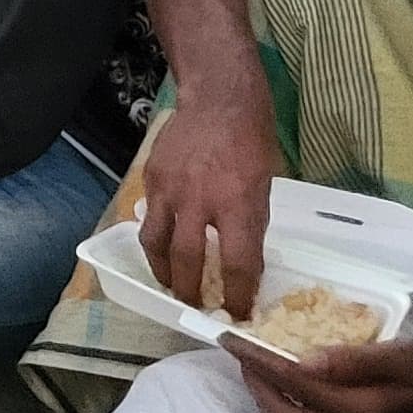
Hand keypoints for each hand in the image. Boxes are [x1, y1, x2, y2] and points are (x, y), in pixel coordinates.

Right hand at [137, 87, 280, 317]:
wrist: (218, 100)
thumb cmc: (252, 142)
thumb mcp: (263, 188)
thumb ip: (248, 223)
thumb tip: (242, 259)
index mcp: (237, 203)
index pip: (237, 263)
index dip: (237, 294)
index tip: (238, 312)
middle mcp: (199, 200)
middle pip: (188, 260)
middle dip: (191, 290)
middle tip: (195, 304)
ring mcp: (170, 188)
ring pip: (156, 243)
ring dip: (163, 270)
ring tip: (170, 283)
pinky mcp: (151, 178)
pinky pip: (149, 216)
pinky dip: (155, 237)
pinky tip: (163, 244)